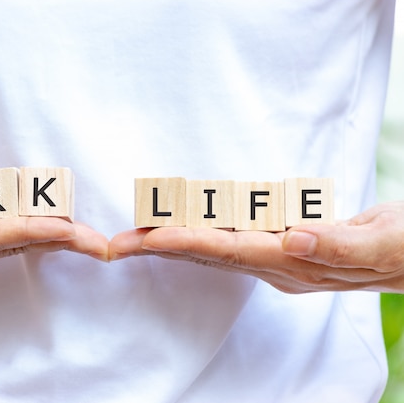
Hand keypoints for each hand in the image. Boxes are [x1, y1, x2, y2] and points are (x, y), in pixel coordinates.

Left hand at [109, 202, 403, 293]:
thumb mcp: (385, 241)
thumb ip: (339, 244)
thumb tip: (290, 238)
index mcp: (296, 263)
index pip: (229, 251)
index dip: (185, 242)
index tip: (145, 237)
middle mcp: (279, 265)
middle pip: (208, 254)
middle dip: (160, 247)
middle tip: (116, 242)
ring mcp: (279, 258)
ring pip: (214, 248)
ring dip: (172, 241)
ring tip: (134, 233)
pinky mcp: (283, 246)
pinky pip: (230, 239)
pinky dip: (198, 233)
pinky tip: (181, 228)